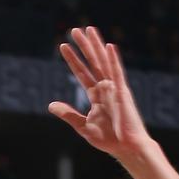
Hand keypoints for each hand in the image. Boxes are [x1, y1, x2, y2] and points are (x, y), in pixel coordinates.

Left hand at [49, 26, 153, 160]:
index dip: (73, 59)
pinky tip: (109, 46)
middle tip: (74, 30)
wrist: (128, 148)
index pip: (82, 73)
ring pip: (103, 62)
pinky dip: (113, 60)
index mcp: (97, 95)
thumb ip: (68, 114)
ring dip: (96, 46)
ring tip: (89, 29)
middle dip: (84, 46)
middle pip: (92, 62)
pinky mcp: (123, 93)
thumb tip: (50, 105)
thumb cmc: (110, 139)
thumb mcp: (83, 126)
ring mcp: (115, 89)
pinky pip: (117, 73)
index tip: (63, 46)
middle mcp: (106, 88)